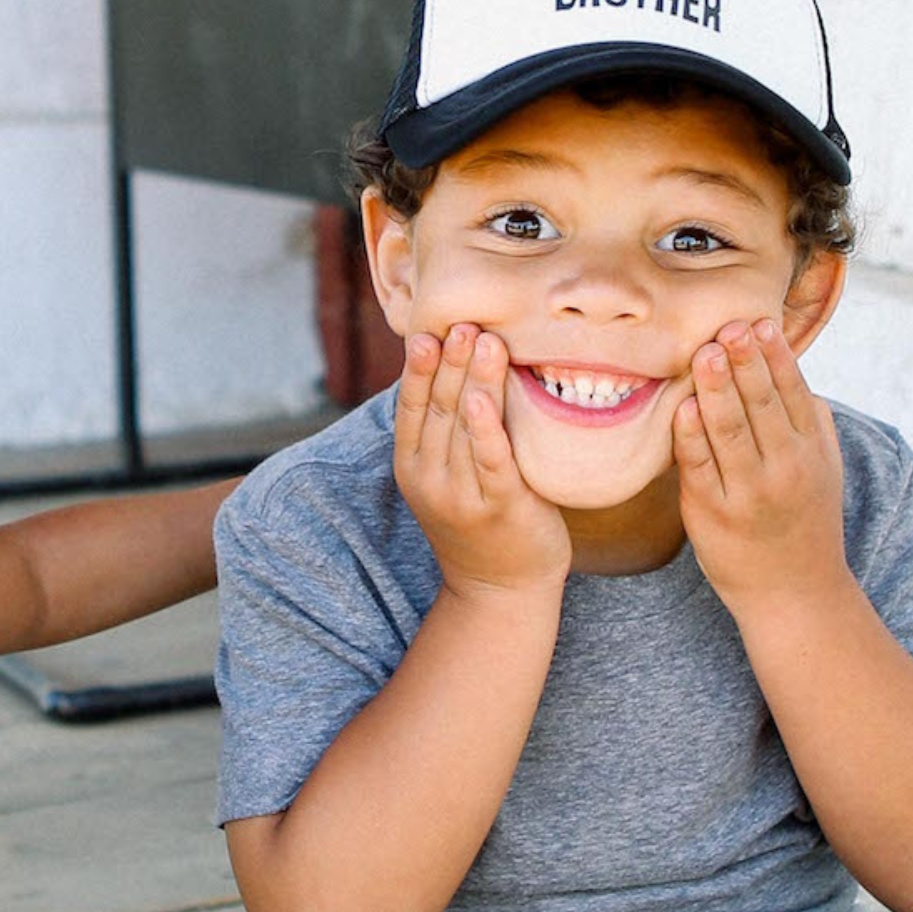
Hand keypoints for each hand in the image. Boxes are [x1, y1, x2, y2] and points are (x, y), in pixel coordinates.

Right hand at [394, 325, 570, 595]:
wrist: (501, 590)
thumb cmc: (481, 522)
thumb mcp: (449, 477)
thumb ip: (446, 433)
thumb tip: (452, 371)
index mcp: (412, 467)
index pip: (411, 408)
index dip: (419, 368)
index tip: (430, 329)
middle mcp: (429, 479)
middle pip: (438, 409)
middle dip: (449, 362)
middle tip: (464, 321)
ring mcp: (461, 495)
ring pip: (463, 427)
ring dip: (472, 378)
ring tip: (483, 338)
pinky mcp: (499, 507)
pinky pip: (490, 460)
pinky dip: (484, 428)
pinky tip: (480, 398)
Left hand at [674, 318, 847, 613]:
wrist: (793, 592)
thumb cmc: (802, 521)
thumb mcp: (823, 469)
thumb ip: (811, 423)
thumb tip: (792, 370)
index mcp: (812, 452)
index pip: (793, 394)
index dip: (776, 358)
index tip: (761, 324)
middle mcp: (784, 470)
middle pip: (762, 406)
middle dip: (745, 363)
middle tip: (730, 326)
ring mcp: (747, 493)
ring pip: (730, 431)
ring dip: (716, 389)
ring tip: (705, 352)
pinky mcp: (712, 514)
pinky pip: (700, 468)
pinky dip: (691, 437)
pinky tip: (684, 408)